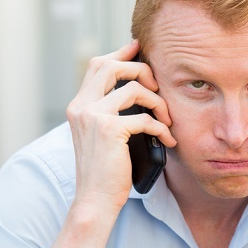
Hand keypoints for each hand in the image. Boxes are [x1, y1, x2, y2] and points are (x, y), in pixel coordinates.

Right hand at [66, 41, 175, 212]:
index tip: (138, 47)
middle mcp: (81, 106)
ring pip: (133, 88)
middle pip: (111, 66)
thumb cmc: (106, 169)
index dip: (120, 52)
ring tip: (167, 120)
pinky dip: (162, 128)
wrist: (95, 200)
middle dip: (141, 69)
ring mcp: (93, 116)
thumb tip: (138, 88)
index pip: (97, 65)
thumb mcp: (104, 134)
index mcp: (79, 105)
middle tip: (158, 87)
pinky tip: (168, 140)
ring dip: (158, 102)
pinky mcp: (109, 130)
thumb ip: (112, 110)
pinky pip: (145, 118)